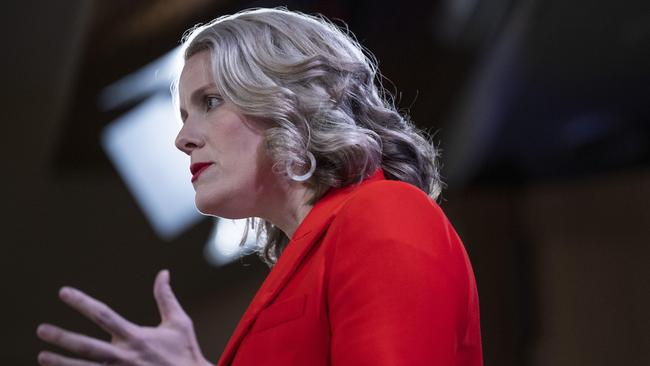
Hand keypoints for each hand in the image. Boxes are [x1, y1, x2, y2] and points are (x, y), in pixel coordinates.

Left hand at [36, 270, 211, 365]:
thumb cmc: (185, 352)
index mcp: (136, 337)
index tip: (63, 292)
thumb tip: (163, 273)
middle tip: (42, 330)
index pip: (103, 315)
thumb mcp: (179, 322)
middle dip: (62, 338)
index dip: (81, 302)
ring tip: (42, 356)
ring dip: (61, 363)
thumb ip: (165, 298)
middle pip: (86, 346)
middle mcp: (124, 356)